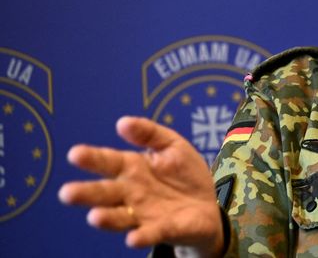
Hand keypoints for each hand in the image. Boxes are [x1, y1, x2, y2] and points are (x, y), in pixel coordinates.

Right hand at [58, 116, 223, 257]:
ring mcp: (144, 214)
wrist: (208, 204)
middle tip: (66, 193)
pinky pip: (151, 233)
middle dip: (86, 193)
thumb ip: (149, 133)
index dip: (92, 158)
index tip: (75, 154)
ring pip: (120, 217)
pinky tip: (134, 238)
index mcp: (132, 168)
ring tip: (94, 217)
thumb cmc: (184, 173)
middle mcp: (131, 193)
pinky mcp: (164, 230)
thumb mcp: (172, 145)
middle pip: (105, 193)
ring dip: (107, 218)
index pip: (108, 162)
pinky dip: (142, 236)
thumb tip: (123, 122)